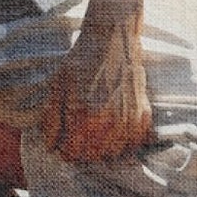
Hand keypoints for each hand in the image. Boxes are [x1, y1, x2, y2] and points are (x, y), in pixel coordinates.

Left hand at [42, 0, 153, 162]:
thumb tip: (52, 146)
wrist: (112, 38)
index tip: (62, 141)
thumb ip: (51, 120)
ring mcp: (129, 120)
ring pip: (114, 155)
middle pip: (92, 158)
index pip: (71, 154)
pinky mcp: (144, 113)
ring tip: (95, 134)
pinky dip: (124, 143)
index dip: (63, 150)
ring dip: (102, 149)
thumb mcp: (57, 88)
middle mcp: (109, 123)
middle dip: (81, 151)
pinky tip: (114, 131)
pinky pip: (134, 144)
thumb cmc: (81, 61)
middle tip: (77, 136)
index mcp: (84, 117)